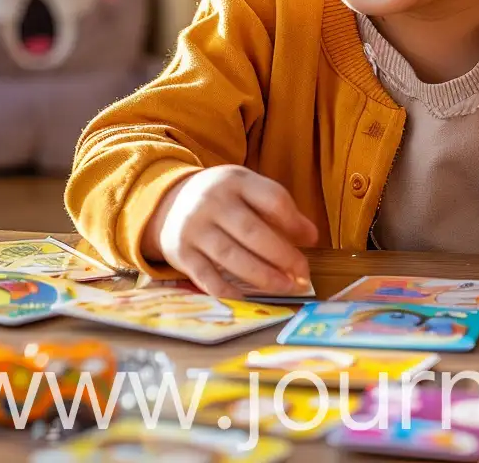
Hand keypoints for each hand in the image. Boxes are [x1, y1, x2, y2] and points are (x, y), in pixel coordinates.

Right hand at [147, 163, 317, 298]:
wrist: (167, 202)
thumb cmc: (220, 200)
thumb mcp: (245, 190)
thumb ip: (277, 209)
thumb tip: (311, 236)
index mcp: (234, 180)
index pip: (272, 198)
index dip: (295, 222)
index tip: (310, 241)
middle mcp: (211, 201)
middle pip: (253, 232)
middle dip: (283, 257)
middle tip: (303, 275)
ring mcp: (194, 227)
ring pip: (232, 257)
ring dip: (264, 277)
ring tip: (286, 287)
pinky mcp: (181, 253)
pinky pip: (208, 278)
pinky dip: (230, 291)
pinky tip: (248, 297)